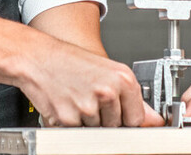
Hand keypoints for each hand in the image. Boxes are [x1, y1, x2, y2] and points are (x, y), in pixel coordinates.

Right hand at [17, 44, 164, 127]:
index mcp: (122, 79)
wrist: (37, 58)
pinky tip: (67, 104)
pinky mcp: (69, 118)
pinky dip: (71, 123)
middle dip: (105, 118)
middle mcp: (107, 92)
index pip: (136, 118)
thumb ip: (131, 99)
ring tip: (77, 98)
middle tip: (90, 98)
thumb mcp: (107, 72)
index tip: (118, 114)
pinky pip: (77, 132)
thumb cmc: (69, 62)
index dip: (126, 118)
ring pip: (97, 130)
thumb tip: (153, 120)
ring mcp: (88, 107)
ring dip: (87, 121)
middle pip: (116, 126)